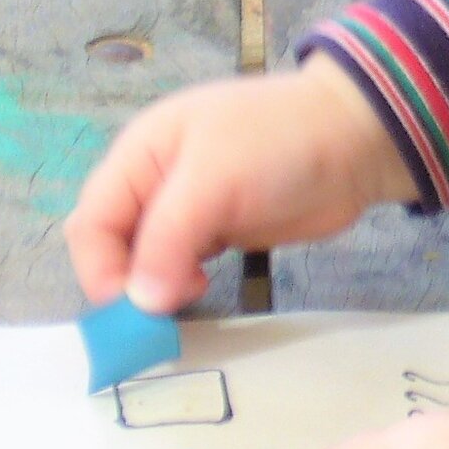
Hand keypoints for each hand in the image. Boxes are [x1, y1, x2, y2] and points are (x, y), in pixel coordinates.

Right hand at [65, 57, 416, 313]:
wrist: (355, 139)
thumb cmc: (278, 143)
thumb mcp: (214, 179)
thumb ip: (169, 237)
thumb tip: (138, 301)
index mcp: (140, 154)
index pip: (92, 221)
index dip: (101, 268)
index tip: (133, 307)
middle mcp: (154, 181)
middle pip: (113, 244)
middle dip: (127, 281)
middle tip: (163, 310)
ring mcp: (187, 208)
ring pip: (146, 260)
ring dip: (154, 286)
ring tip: (192, 294)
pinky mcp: (218, 230)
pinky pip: (179, 266)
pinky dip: (180, 284)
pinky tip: (203, 289)